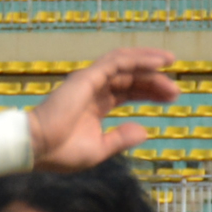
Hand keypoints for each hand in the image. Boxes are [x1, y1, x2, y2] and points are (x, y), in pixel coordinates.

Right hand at [28, 46, 179, 168]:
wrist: (35, 147)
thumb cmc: (60, 153)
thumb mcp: (98, 150)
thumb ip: (120, 139)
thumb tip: (144, 131)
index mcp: (96, 105)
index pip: (128, 91)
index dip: (150, 92)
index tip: (171, 98)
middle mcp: (94, 88)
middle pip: (131, 77)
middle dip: (155, 80)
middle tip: (175, 90)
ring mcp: (90, 80)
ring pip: (126, 64)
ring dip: (150, 64)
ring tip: (171, 64)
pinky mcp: (88, 76)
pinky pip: (118, 61)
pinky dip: (139, 58)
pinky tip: (158, 62)